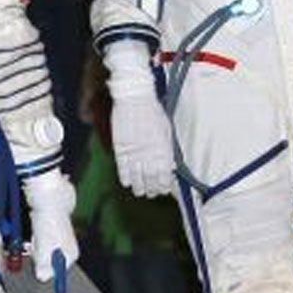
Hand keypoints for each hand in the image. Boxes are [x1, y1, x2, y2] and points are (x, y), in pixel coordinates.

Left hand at [23, 170, 78, 282]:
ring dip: (36, 246)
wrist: (49, 201)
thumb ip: (44, 266)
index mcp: (71, 255)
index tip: (38, 260)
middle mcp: (68, 248)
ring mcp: (61, 240)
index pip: (57, 273)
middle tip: (37, 244)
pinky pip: (41, 241)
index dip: (44, 268)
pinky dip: (37, 237)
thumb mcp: (44, 249)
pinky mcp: (53, 232)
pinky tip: (37, 230)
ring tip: (37, 234)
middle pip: (49, 262)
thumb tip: (42, 278)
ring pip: (43, 251)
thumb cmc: (49, 224)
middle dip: (39, 255)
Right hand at [108, 85, 176, 199]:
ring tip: (140, 191)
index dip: (163, 185)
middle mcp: (149, 153)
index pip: (164, 175)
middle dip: (152, 189)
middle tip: (151, 193)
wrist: (135, 98)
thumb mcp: (166, 129)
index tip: (163, 190)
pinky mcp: (121, 148)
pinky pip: (122, 168)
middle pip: (150, 178)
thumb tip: (170, 166)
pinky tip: (127, 183)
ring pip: (136, 176)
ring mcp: (134, 152)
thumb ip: (168, 149)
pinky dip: (125, 177)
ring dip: (139, 186)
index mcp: (163, 149)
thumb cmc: (153, 111)